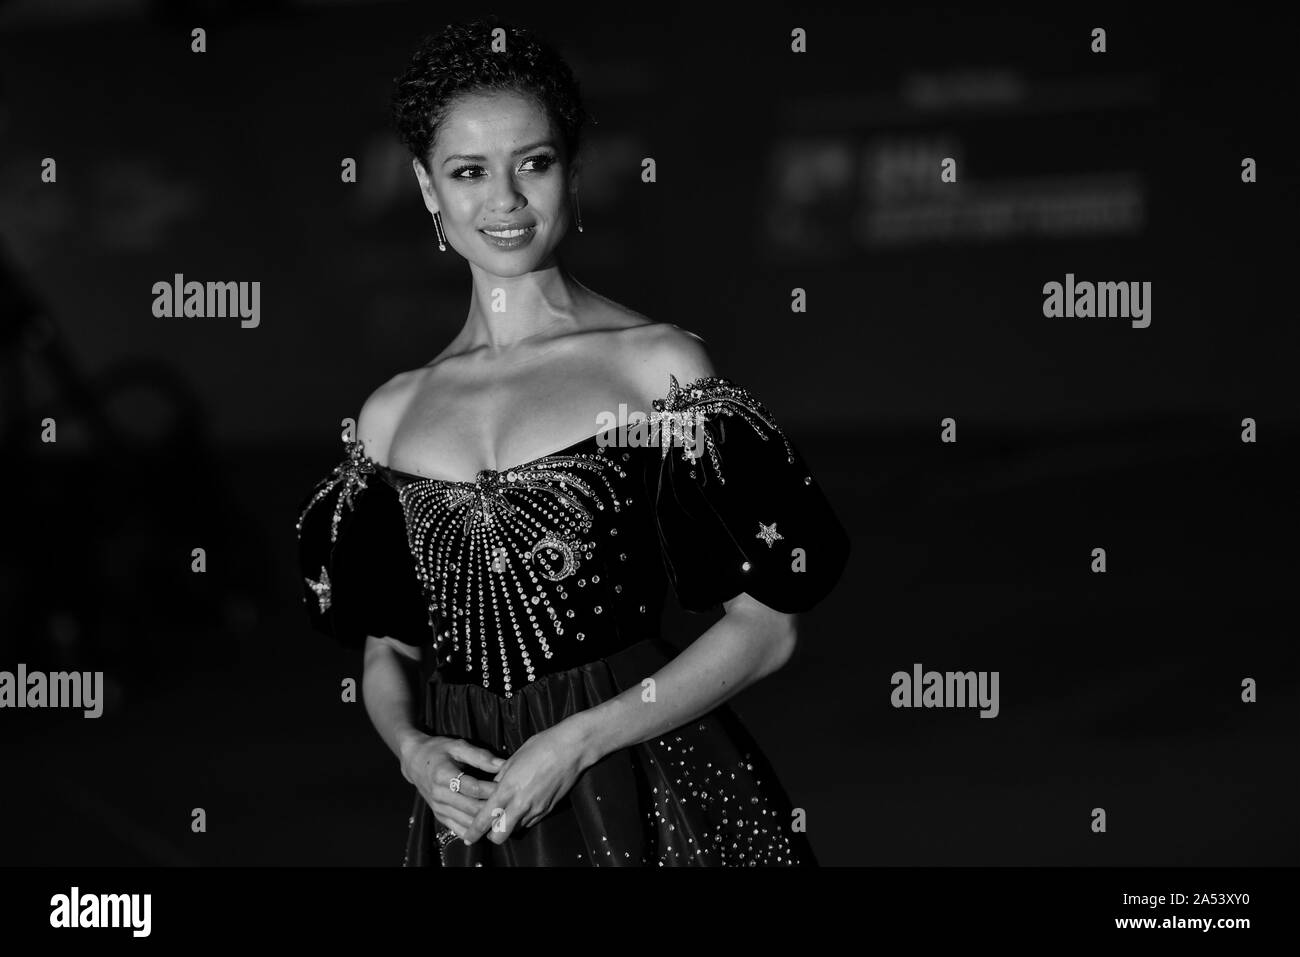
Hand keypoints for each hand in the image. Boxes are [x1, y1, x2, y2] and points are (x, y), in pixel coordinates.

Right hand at [399, 732, 505, 843]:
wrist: (414, 761)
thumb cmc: (439, 750)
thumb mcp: (458, 746)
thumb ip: (480, 756)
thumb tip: (503, 764)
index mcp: (443, 775)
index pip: (472, 787)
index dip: (491, 790)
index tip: (509, 788)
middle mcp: (439, 795)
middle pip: (471, 807)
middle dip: (492, 808)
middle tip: (511, 806)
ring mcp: (438, 808)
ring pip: (466, 821)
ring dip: (485, 822)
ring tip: (504, 819)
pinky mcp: (439, 816)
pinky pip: (457, 828)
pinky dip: (474, 831)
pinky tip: (488, 830)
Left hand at [463, 721, 591, 844]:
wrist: (572, 748)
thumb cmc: (541, 747)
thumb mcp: (513, 759)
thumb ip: (499, 778)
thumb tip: (491, 789)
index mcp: (508, 789)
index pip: (485, 819)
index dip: (474, 831)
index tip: (468, 837)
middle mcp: (521, 803)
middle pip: (500, 836)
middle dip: (491, 835)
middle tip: (488, 826)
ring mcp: (536, 808)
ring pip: (516, 829)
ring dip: (508, 825)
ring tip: (506, 812)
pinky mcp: (548, 809)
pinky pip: (530, 822)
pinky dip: (522, 819)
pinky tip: (522, 806)